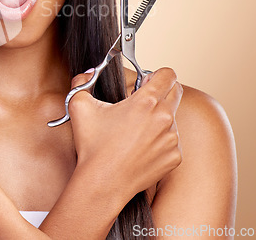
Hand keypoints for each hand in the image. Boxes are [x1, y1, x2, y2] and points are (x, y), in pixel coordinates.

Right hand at [67, 67, 182, 199]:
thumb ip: (82, 81)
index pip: (168, 74)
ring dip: (158, 117)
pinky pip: (171, 140)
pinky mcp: (174, 157)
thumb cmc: (93, 145)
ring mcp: (172, 139)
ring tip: (135, 129)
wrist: (103, 182)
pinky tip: (140, 146)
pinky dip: (159, 139)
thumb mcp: (80, 105)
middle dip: (161, 91)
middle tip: (141, 100)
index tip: (147, 81)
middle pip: (176, 92)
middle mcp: (164, 118)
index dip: (157, 74)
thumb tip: (88, 73)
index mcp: (146, 101)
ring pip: (172, 117)